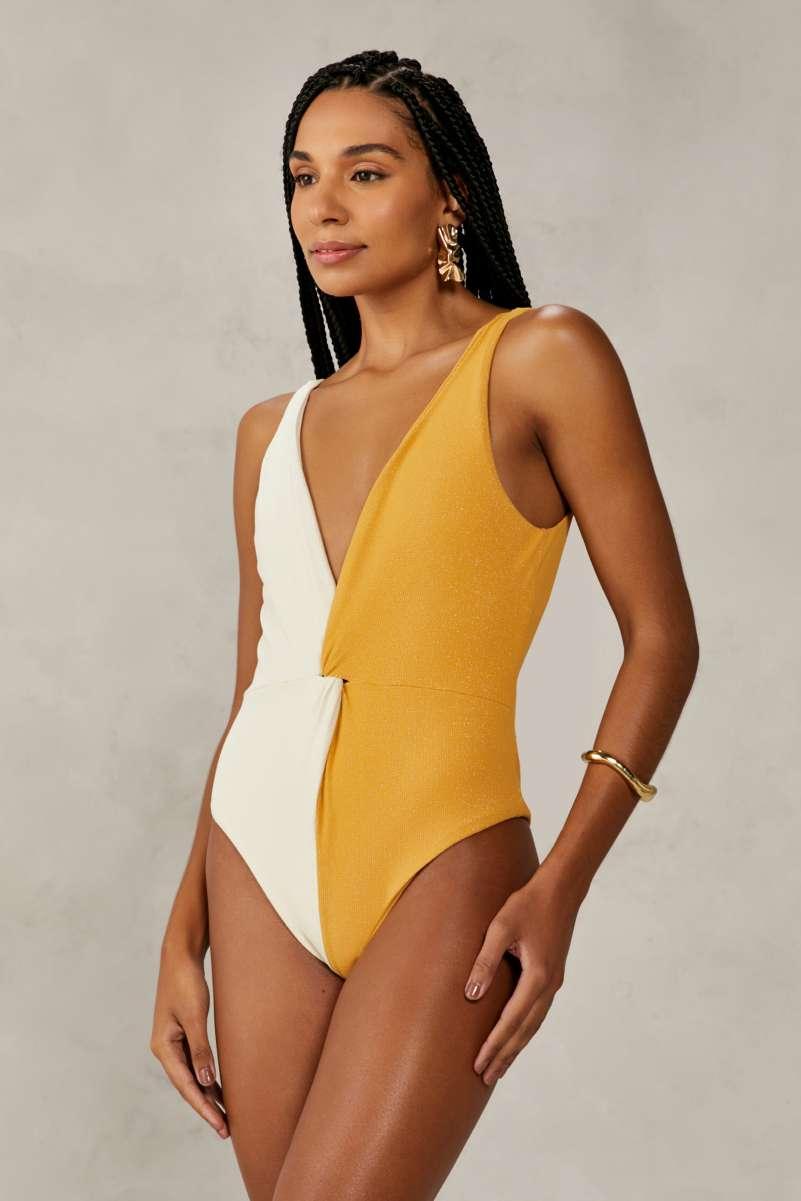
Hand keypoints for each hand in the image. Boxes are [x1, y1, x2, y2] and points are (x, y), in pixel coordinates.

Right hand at [149, 941, 228, 1138]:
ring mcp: (174, 1042)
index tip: (220, 1125)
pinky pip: (196, 1062)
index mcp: (163, 1047)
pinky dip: (207, 1076)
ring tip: (226, 1116)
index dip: (203, 1107)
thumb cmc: (186, 983)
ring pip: (193, 1076)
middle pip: (188, 1085)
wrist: (180, 956)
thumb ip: (200, 1049)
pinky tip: (219, 1088)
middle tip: (226, 1130)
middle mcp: (166, 1049)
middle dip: (206, 1108)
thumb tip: (206, 1080)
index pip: (186, 1085)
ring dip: (208, 1094)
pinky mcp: (183, 1034)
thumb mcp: (194, 1016)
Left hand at [464, 862, 581, 1085]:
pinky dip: (525, 1030)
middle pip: (524, 1031)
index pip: (511, 1021)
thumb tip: (472, 997)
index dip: (494, 1045)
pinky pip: (537, 1013)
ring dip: (516, 1047)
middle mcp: (549, 986)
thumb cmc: (528, 904)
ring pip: (533, 1025)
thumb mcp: (500, 927)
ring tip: (499, 1066)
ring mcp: (554, 983)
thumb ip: (485, 961)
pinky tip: (516, 1036)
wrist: (561, 890)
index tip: (478, 1064)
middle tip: (485, 1077)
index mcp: (537, 977)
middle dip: (505, 1055)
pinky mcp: (553, 976)